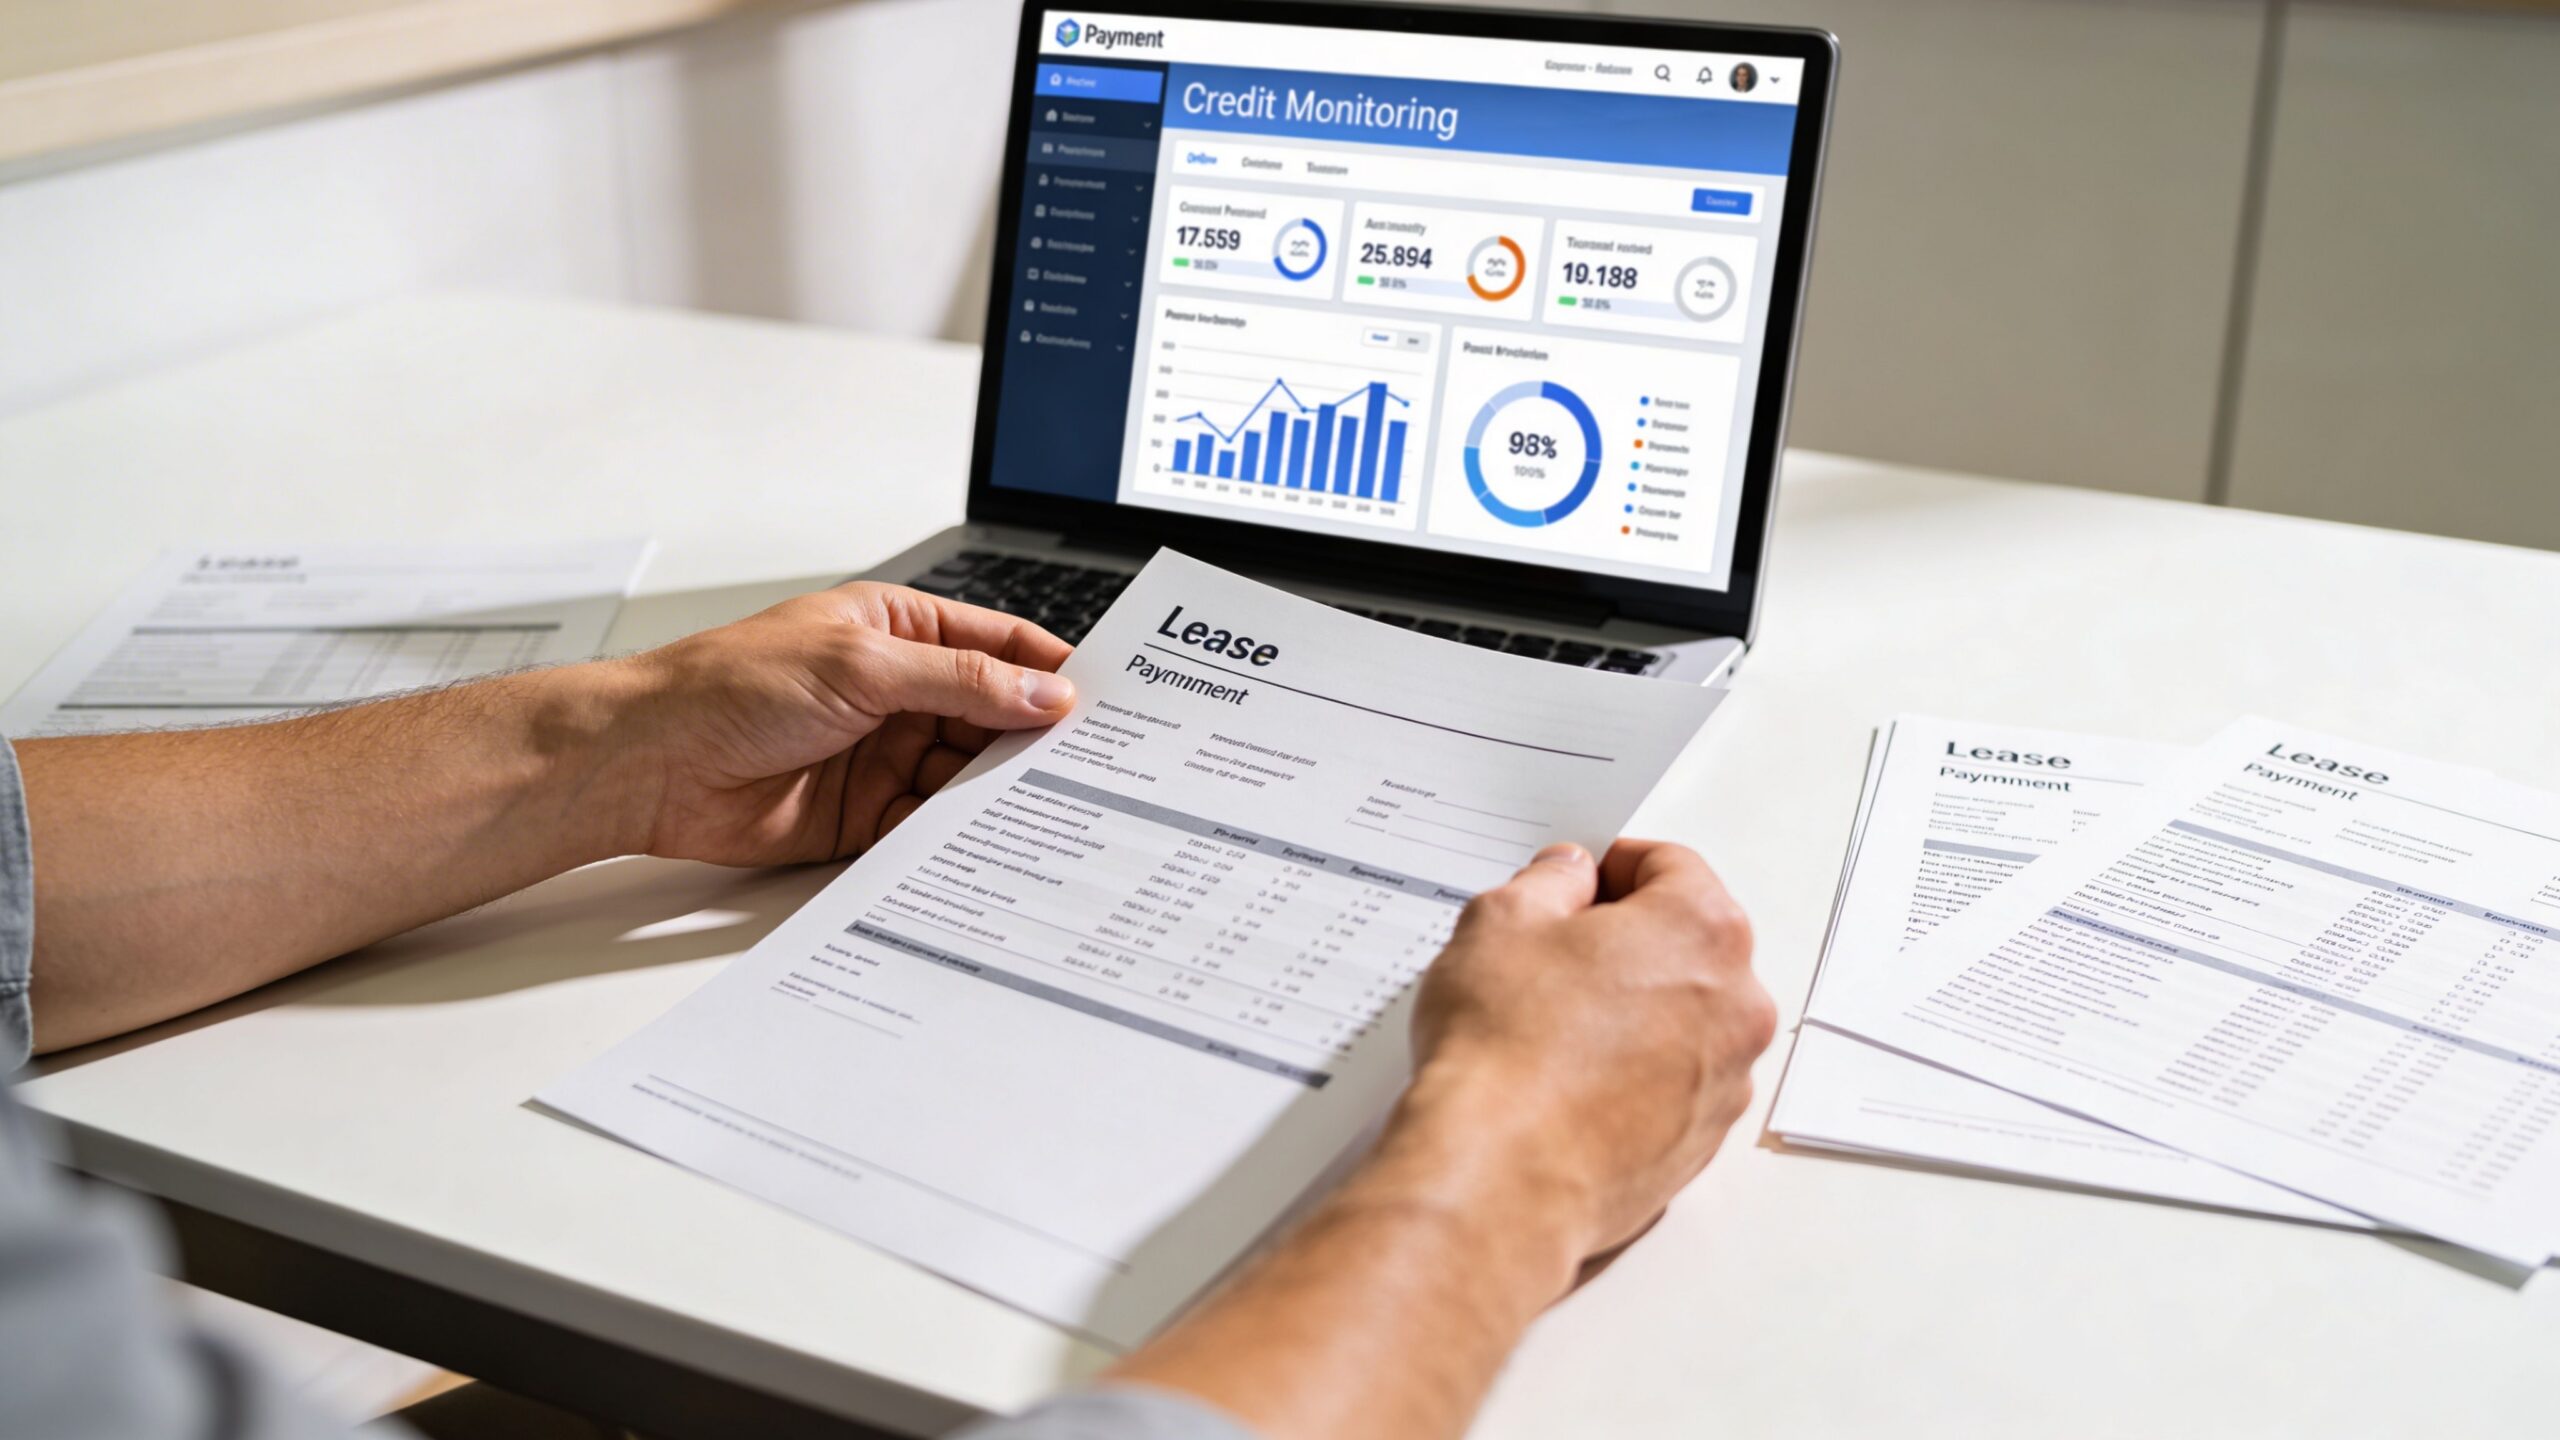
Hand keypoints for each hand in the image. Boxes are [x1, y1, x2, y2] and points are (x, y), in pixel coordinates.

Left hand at [609, 582, 1074, 866]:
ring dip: (999, 790)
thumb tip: (1041, 693)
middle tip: (1092, 763)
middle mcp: (896, 691)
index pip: (997, 642)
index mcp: (897, 631)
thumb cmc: (730, 686)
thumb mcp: (862, 668)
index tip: (1103, 697)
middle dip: (1034, 738)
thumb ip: (960, 682)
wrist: (651, 764)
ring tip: (1049, 807)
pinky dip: (959, 833)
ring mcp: (882, 753)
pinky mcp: (865, 815)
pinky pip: (929, 824)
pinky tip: (989, 841)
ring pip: (966, 773)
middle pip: (991, 715)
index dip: (1049, 668)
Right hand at [1398, 839, 1771, 1283]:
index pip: (1669, 865)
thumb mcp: (1501, 922)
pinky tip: (1563, 1082)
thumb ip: (1548, 881)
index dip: (1609, 865)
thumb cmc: (1506, 1053)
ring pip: (1680, 1017)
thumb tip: (1566, 878)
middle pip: (1685, 943)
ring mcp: (1724, 1082)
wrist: (1499, 1178)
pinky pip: (1669, 1084)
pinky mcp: (1698, 1143)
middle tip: (1550, 955)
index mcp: (1702, 931)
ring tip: (1549, 1028)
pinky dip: (1629, 1074)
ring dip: (1629, 1010)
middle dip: (1623, 940)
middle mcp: (1735, 1005)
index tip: (1572, 884)